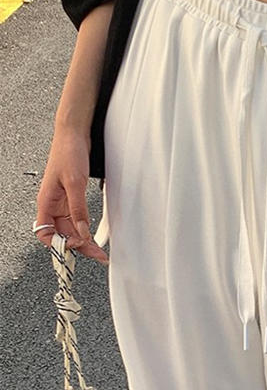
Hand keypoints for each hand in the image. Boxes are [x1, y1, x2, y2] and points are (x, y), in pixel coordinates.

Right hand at [34, 126, 108, 264]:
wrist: (74, 134)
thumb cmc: (68, 152)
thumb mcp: (75, 183)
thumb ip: (78, 210)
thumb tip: (82, 232)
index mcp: (46, 202)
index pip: (45, 233)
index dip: (58, 243)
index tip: (76, 247)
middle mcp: (52, 205)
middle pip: (62, 234)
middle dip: (78, 246)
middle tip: (97, 255)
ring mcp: (62, 203)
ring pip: (71, 229)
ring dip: (83, 240)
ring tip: (98, 251)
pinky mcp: (72, 198)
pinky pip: (77, 219)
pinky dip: (85, 229)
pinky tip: (94, 235)